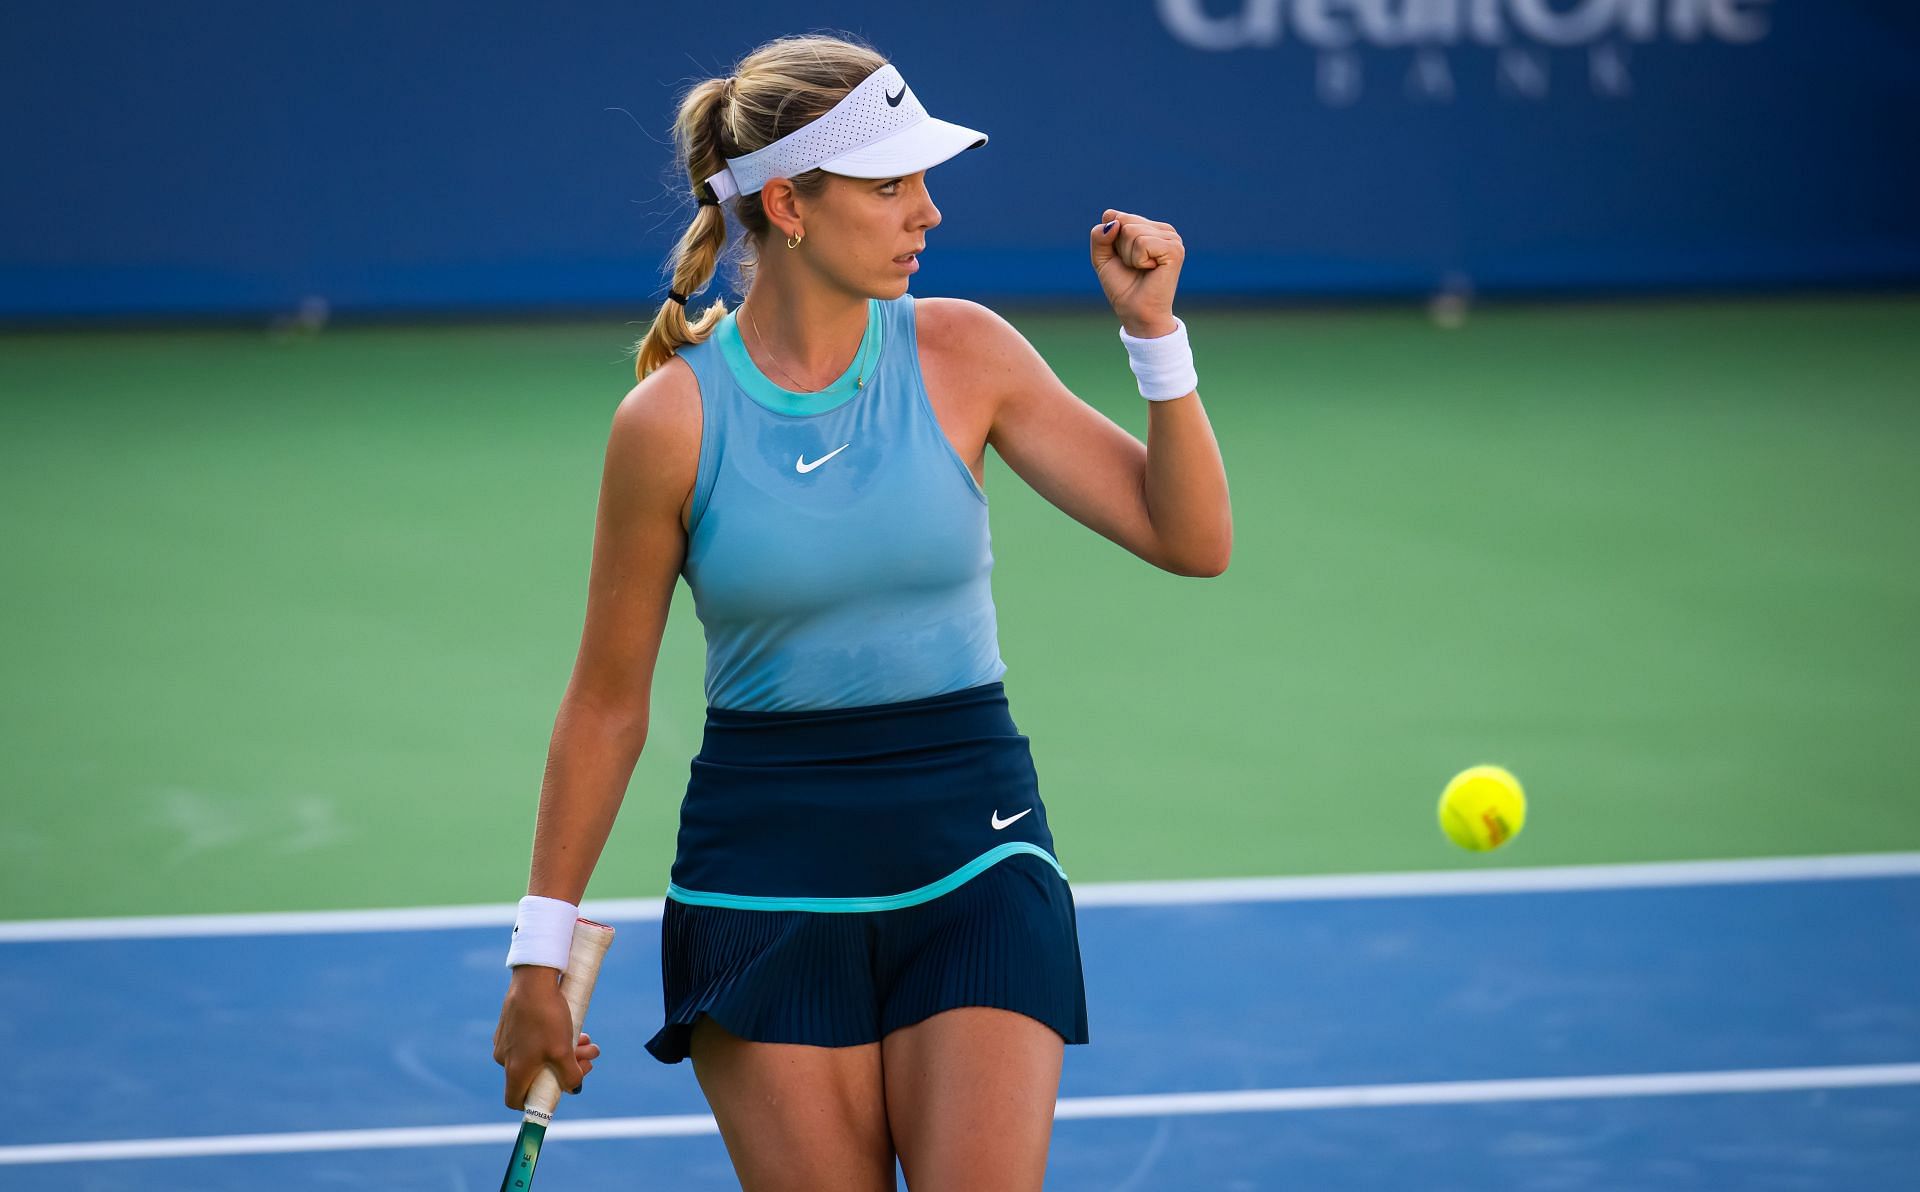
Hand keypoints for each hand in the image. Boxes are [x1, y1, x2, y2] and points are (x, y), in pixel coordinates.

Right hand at [493, 967, 601, 1109]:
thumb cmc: (547, 1018)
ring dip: (567, 1052)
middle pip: (538, 1075)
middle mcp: (505, 1058)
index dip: (537, 1102)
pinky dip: (554, 1038)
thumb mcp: (564, 1051)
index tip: (559, 1091)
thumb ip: (570, 1076)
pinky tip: (575, 1027)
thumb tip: (574, 1088)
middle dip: (567, 1069)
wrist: (533, 980)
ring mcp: (507, 1041)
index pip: (516, 1100)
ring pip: (540, 1055)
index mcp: (514, 1070)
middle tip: (588, 1058)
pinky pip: (534, 1040)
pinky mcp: (511, 1025)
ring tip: (588, 1041)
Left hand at [1089, 208, 1184, 337]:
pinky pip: (1142, 243)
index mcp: (1149, 227)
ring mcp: (1172, 238)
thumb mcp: (1102, 257)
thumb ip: (1099, 235)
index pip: (1115, 216)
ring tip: (1141, 269)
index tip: (1122, 259)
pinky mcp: (1174, 249)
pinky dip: (1138, 260)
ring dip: (1129, 256)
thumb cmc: (1123, 286)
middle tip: (1133, 266)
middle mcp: (1163, 230)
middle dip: (1120, 248)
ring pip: (1132, 231)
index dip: (1110, 241)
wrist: (1136, 312)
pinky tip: (1151, 270)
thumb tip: (1113, 220)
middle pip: (1123, 222)